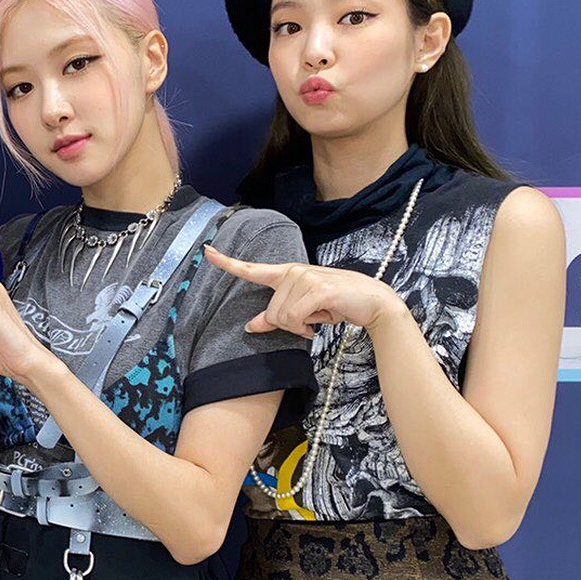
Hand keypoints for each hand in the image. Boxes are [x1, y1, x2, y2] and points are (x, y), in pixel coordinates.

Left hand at [203, 246, 406, 337]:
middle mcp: (293, 272)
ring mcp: (305, 278)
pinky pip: (296, 318)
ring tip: (319, 317)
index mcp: (287, 274)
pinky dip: (307, 327)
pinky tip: (321, 322)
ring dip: (300, 326)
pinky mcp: (318, 290)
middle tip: (311, 320)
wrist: (373, 302)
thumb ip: (277, 317)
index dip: (227, 262)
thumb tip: (251, 326)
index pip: (252, 269)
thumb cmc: (337, 304)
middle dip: (289, 324)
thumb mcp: (304, 311)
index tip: (207, 252)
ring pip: (282, 318)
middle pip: (271, 313)